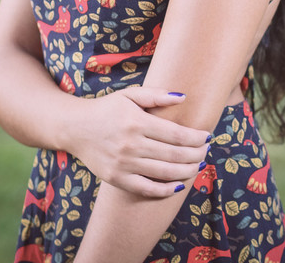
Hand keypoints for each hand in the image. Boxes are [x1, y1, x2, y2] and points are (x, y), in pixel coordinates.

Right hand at [62, 87, 209, 196]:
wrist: (76, 128)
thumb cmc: (107, 109)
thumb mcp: (129, 95)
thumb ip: (156, 95)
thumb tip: (183, 96)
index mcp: (136, 121)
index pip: (175, 134)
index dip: (195, 138)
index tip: (207, 137)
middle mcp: (131, 144)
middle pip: (173, 154)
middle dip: (195, 154)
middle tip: (206, 152)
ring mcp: (124, 164)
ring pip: (164, 172)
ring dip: (186, 171)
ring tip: (197, 166)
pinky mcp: (117, 179)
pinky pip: (147, 189)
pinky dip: (165, 189)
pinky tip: (178, 184)